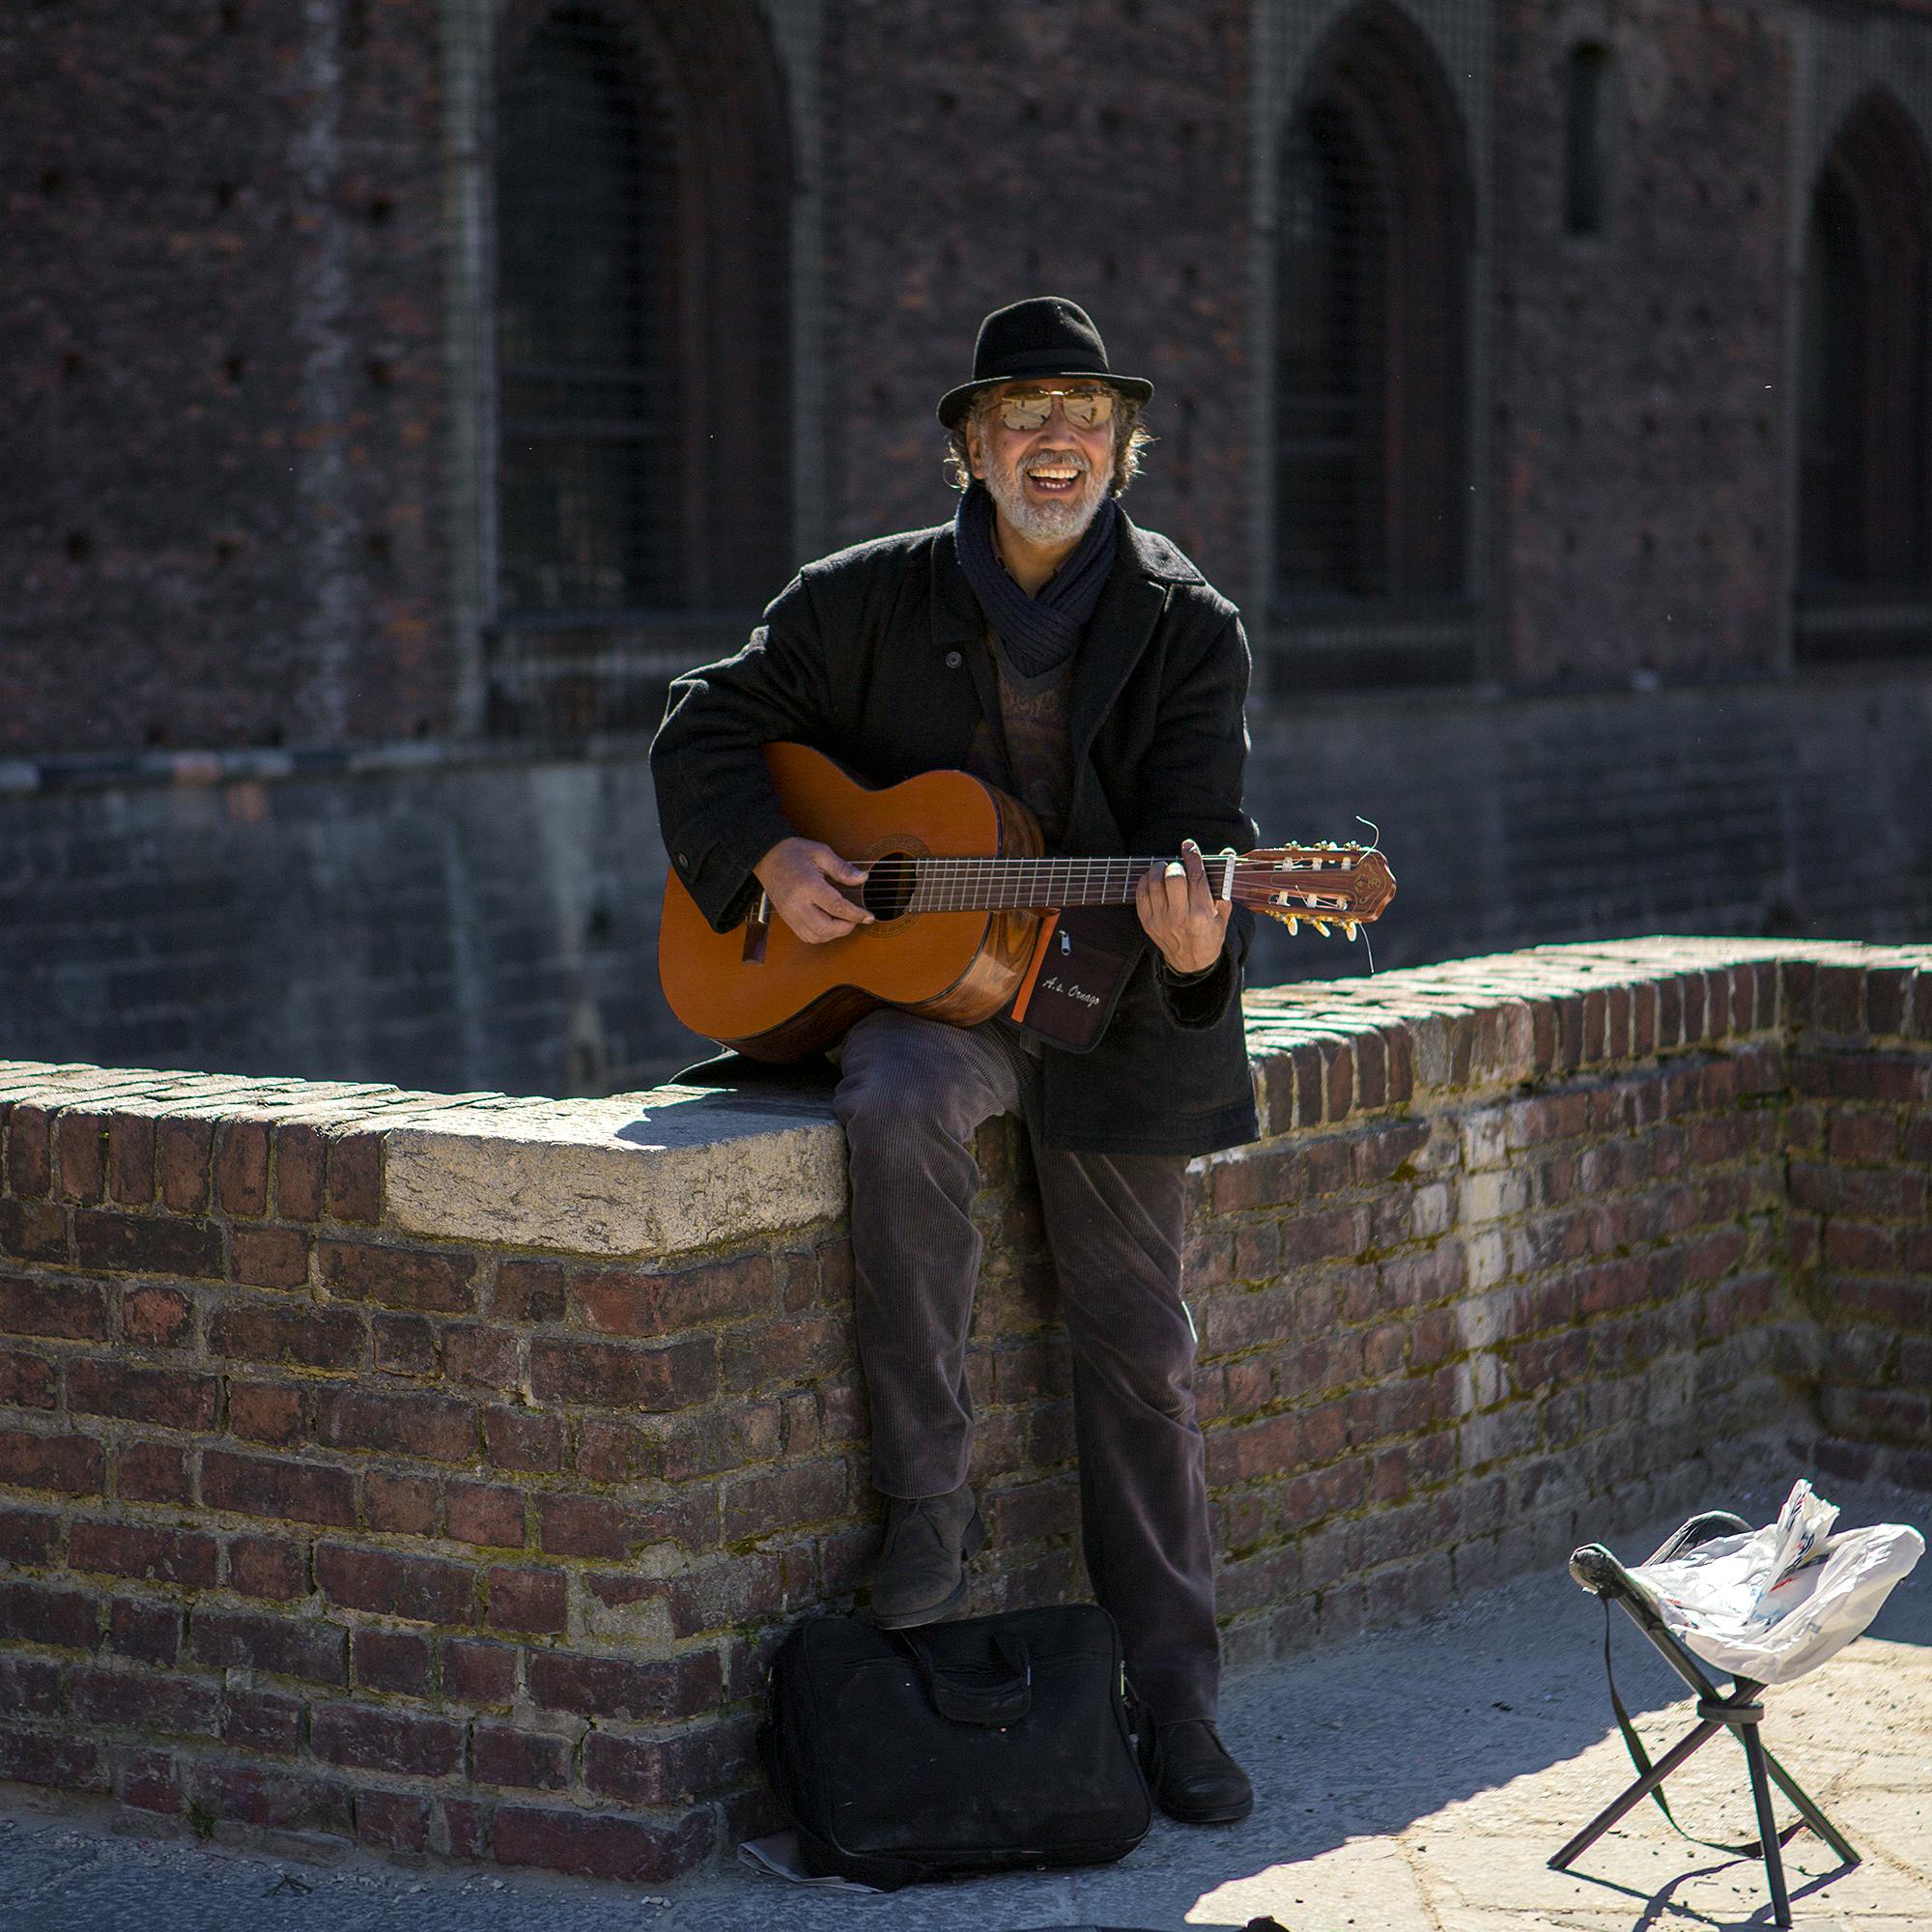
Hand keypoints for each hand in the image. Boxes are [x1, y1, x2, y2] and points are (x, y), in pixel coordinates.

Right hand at [753, 836, 871, 943]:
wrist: (767, 856)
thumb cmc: (794, 852)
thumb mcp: (821, 852)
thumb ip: (842, 868)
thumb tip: (862, 878)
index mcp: (808, 885)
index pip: (836, 907)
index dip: (856, 914)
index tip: (869, 916)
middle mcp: (797, 903)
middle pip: (825, 928)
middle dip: (845, 927)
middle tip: (855, 918)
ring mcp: (789, 913)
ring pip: (815, 936)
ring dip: (834, 933)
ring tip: (843, 921)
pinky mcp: (786, 918)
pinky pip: (805, 936)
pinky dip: (821, 935)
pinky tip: (829, 924)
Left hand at [1135, 839, 1231, 975]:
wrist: (1191, 963)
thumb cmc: (1210, 934)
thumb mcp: (1223, 913)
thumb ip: (1224, 883)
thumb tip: (1227, 854)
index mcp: (1202, 914)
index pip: (1196, 878)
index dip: (1192, 857)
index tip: (1189, 845)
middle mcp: (1180, 917)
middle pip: (1173, 877)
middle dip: (1176, 865)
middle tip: (1178, 865)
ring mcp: (1161, 920)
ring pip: (1154, 883)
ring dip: (1159, 869)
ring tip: (1165, 868)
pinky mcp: (1147, 922)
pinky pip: (1141, 893)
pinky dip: (1145, 880)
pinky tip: (1153, 878)